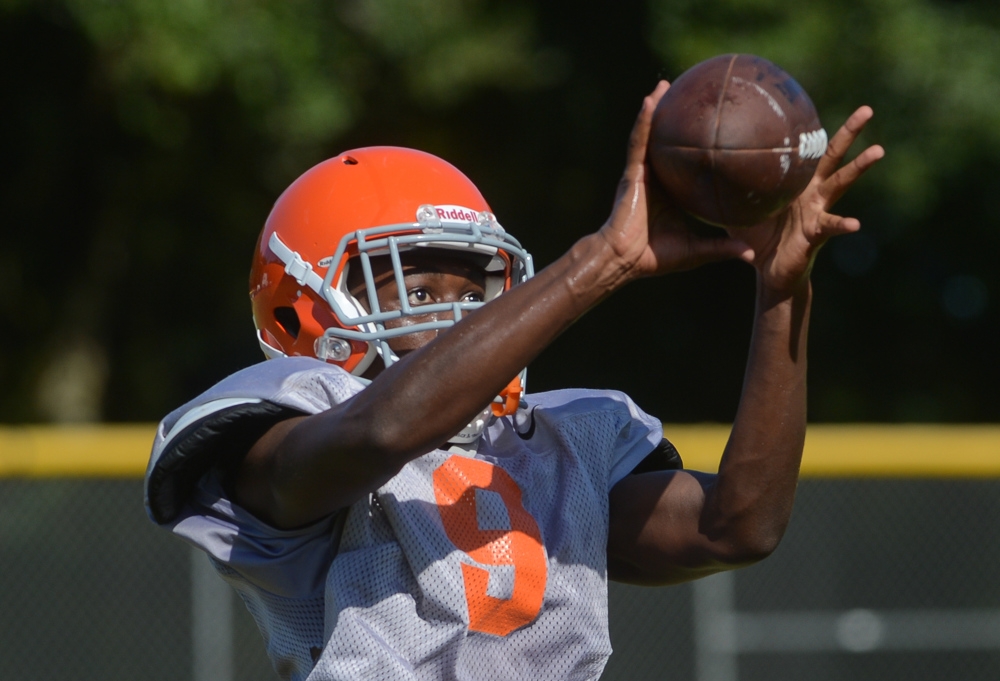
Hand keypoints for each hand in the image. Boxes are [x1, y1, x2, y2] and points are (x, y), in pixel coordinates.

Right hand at [599, 81, 752, 279]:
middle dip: (673, 118)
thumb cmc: (655, 257)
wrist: (625, 261)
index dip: (692, 145)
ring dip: (655, 109)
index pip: (682, 163)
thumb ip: (721, 248)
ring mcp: (641, 173)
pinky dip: (643, 121)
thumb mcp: (696, 250)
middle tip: (688, 94)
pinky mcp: (631, 173)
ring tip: (664, 85)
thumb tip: (751, 254)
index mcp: (669, 192)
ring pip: (649, 135)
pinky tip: (650, 101)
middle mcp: (654, 178)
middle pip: (665, 142)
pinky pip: (639, 142)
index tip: (709, 128)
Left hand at [733, 107, 884, 296]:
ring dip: (859, 167)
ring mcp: (818, 211)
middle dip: (850, 132)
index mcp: (795, 183)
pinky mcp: (816, 234)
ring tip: (878, 150)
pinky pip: (831, 227)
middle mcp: (812, 192)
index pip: (806, 150)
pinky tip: (855, 224)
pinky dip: (844, 224)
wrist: (767, 271)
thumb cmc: (754, 236)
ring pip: (841, 184)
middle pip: (833, 156)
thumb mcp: (736, 209)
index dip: (811, 128)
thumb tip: (698, 166)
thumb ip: (725, 189)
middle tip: (868, 109)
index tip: (815, 101)